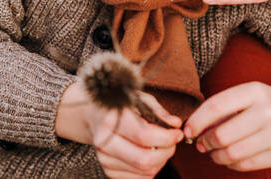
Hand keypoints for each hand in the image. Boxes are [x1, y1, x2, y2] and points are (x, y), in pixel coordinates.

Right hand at [56, 81, 182, 178]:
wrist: (92, 115)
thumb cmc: (119, 105)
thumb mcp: (138, 98)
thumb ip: (158, 112)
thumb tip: (175, 124)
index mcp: (111, 119)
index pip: (144, 136)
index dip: (167, 137)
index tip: (177, 133)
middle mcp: (105, 141)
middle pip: (144, 160)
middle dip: (166, 152)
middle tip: (172, 142)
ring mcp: (104, 158)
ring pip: (143, 172)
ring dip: (160, 162)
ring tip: (162, 147)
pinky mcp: (107, 170)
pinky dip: (150, 170)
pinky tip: (151, 155)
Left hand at [183, 82, 270, 170]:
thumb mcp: (251, 94)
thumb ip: (225, 107)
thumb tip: (194, 128)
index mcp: (255, 91)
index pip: (216, 106)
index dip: (197, 121)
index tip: (188, 130)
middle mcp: (268, 111)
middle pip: (222, 134)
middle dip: (205, 142)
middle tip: (201, 144)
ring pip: (232, 153)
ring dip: (216, 156)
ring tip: (214, 153)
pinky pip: (246, 165)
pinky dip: (231, 164)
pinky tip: (229, 158)